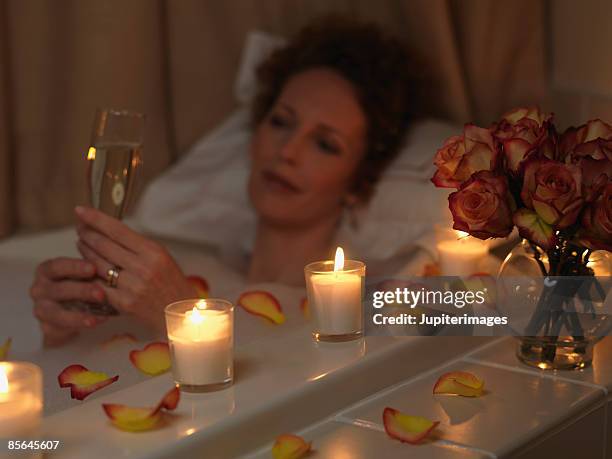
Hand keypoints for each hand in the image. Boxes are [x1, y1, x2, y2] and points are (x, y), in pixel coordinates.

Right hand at [30, 257, 107, 346]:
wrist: (72, 313)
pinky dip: (79, 325)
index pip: (57, 266)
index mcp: (47, 271)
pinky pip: (62, 327)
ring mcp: (41, 309)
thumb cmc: (81, 285)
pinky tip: (96, 322)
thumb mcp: (86, 277)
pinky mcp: (45, 327)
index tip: (93, 268)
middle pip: (59, 289)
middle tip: (101, 294)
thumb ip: (93, 273)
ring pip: (57, 312)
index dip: (74, 267)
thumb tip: (112, 270)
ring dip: (79, 314)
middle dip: (82, 291)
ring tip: (100, 316)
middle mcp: (39, 289)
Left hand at [74, 206, 196, 330]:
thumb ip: (138, 246)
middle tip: (80, 227)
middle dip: (87, 234)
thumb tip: (110, 231)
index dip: (96, 219)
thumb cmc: (172, 283)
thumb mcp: (162, 257)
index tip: (81, 210)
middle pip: (104, 245)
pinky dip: (90, 275)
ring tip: (81, 243)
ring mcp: (131, 286)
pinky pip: (98, 285)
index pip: (117, 230)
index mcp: (153, 252)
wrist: (182, 314)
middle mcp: (142, 268)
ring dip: (85, 251)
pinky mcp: (123, 303)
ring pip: (97, 264)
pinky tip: (86, 268)